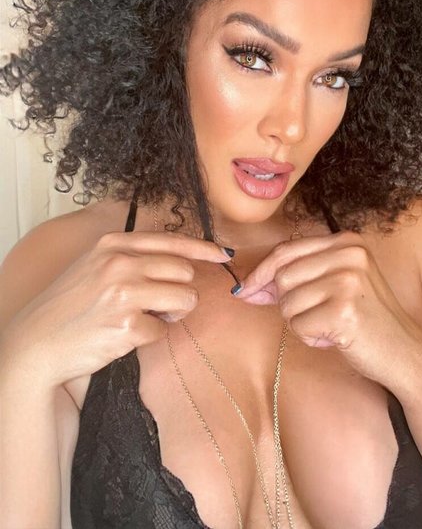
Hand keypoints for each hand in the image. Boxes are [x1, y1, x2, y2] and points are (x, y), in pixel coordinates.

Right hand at [0, 231, 231, 387]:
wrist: (38, 342)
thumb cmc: (72, 304)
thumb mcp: (96, 264)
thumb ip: (135, 257)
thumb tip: (184, 262)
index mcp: (114, 244)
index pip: (172, 241)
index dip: (203, 248)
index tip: (223, 255)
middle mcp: (121, 263)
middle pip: (185, 271)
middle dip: (180, 290)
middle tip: (159, 304)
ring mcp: (124, 293)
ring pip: (186, 299)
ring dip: (173, 313)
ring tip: (146, 317)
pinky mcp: (127, 326)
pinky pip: (164, 331)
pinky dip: (150, 336)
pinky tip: (126, 335)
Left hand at [233, 231, 421, 383]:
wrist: (404, 352)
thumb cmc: (365, 319)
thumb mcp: (335, 285)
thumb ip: (296, 279)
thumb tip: (246, 287)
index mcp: (346, 242)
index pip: (286, 250)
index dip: (260, 271)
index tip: (246, 289)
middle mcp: (349, 255)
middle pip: (283, 276)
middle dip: (288, 302)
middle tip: (314, 317)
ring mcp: (348, 281)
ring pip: (287, 302)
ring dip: (300, 322)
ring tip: (329, 326)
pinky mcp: (344, 310)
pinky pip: (298, 325)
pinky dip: (310, 337)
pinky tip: (334, 338)